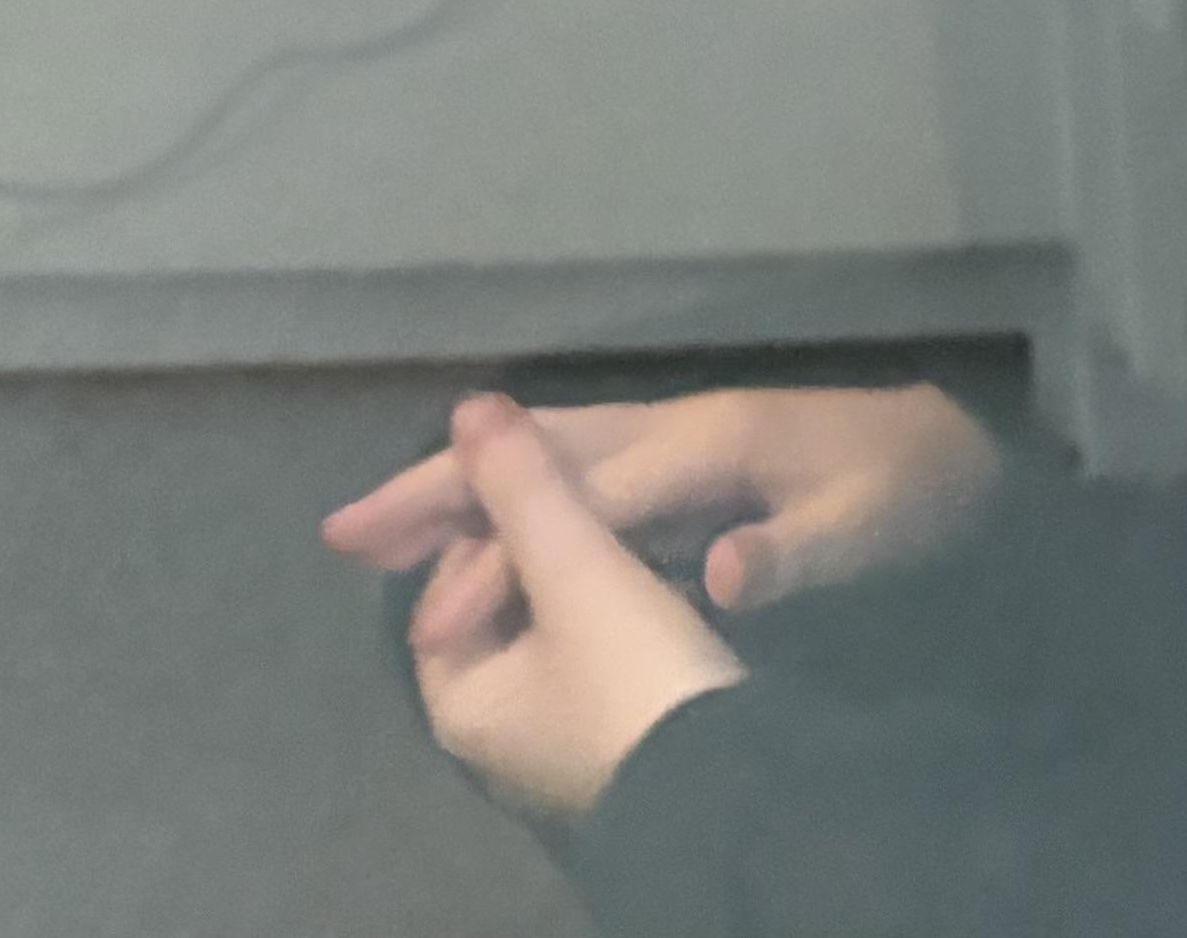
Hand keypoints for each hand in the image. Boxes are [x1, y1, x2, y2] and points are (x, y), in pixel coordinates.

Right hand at [332, 382, 1003, 620]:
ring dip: (462, 486)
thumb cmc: (911, 493)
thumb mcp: (869, 531)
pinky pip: (576, 471)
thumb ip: (795, 555)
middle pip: (544, 451)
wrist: (957, 452)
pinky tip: (471, 529)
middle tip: (342, 533)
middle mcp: (681, 422)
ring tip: (374, 532)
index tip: (434, 623)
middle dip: (444, 488)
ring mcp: (678, 434)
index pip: (587, 500)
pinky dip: (510, 492)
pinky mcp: (682, 457)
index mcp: (713, 439)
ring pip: (551, 453)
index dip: (508, 555)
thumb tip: (721, 574)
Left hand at [390, 396, 745, 822]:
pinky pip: (597, 654)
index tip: (551, 460)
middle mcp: (494, 731)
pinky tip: (660, 574)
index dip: (495, 509)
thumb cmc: (637, 678)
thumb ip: (526, 486)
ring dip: (583, 571)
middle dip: (539, 537)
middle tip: (593, 477)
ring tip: (629, 513)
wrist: (734, 782)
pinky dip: (614, 608)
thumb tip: (470, 405)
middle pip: (504, 603)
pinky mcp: (616, 742)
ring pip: (556, 628)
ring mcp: (557, 743)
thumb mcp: (580, 570)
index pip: (453, 576)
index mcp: (459, 699)